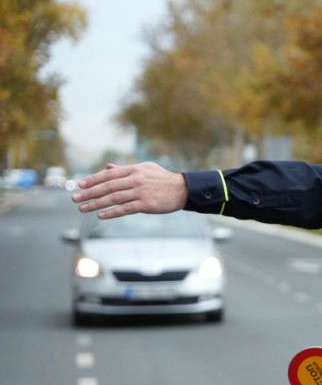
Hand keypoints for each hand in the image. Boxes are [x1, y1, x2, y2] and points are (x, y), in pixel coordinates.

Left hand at [71, 162, 187, 218]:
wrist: (183, 189)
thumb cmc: (163, 179)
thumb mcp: (145, 169)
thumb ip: (125, 170)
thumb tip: (108, 168)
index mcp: (133, 170)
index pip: (108, 175)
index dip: (92, 180)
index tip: (79, 185)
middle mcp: (135, 179)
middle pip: (107, 187)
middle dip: (89, 193)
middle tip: (75, 198)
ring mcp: (140, 192)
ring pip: (113, 198)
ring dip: (96, 204)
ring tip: (83, 208)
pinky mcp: (146, 204)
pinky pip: (125, 209)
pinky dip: (112, 212)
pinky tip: (101, 216)